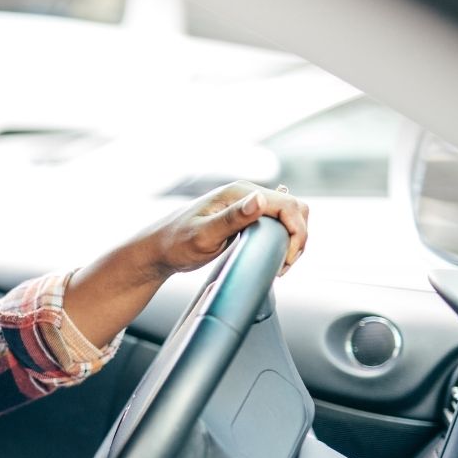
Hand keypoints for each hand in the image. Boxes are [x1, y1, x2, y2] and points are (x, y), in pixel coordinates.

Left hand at [146, 181, 308, 277]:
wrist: (159, 250)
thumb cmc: (176, 243)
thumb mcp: (203, 235)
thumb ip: (232, 218)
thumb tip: (259, 200)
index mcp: (238, 193)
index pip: (287, 205)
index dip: (296, 232)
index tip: (286, 259)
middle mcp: (245, 195)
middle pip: (294, 208)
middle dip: (298, 236)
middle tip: (284, 264)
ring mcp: (246, 206)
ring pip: (289, 216)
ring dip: (293, 239)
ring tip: (280, 264)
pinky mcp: (245, 218)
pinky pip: (277, 223)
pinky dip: (284, 238)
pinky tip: (276, 255)